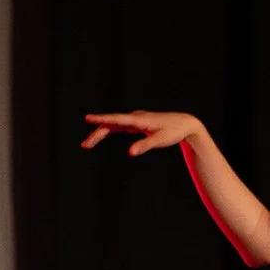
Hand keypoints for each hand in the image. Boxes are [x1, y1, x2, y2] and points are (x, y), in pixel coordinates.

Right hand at [82, 110, 202, 155]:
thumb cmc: (174, 132)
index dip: (100, 119)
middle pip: (111, 124)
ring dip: (101, 133)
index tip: (87, 119)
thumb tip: (130, 152)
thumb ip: (144, 146)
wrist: (185, 124)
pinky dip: (110, 130)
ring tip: (88, 144)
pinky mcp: (138, 123)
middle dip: (96, 134)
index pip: (116, 119)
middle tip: (84, 145)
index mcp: (138, 120)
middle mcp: (135, 117)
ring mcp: (136, 119)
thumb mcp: (160, 140)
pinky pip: (120, 126)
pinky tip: (103, 134)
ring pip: (114, 125)